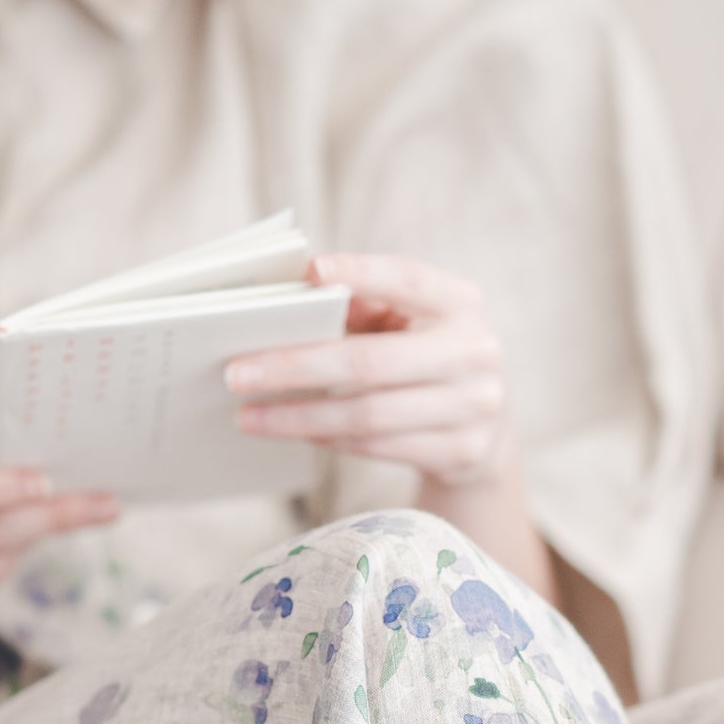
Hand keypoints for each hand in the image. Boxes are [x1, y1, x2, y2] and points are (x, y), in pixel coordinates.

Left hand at [225, 252, 512, 485]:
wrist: (487, 433)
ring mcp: (475, 406)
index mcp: (461, 302)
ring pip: (367, 414)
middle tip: (236, 373)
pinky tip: (290, 431)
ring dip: (299, 416)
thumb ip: (364, 306)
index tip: (307, 272)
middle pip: (370, 362)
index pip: (406, 278)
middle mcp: (475, 351)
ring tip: (249, 415)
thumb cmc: (424, 359)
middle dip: (295, 367)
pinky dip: (327, 437)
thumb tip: (290, 300)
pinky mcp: (463, 451)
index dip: (360, 272)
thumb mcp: (408, 323)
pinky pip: (377, 447)